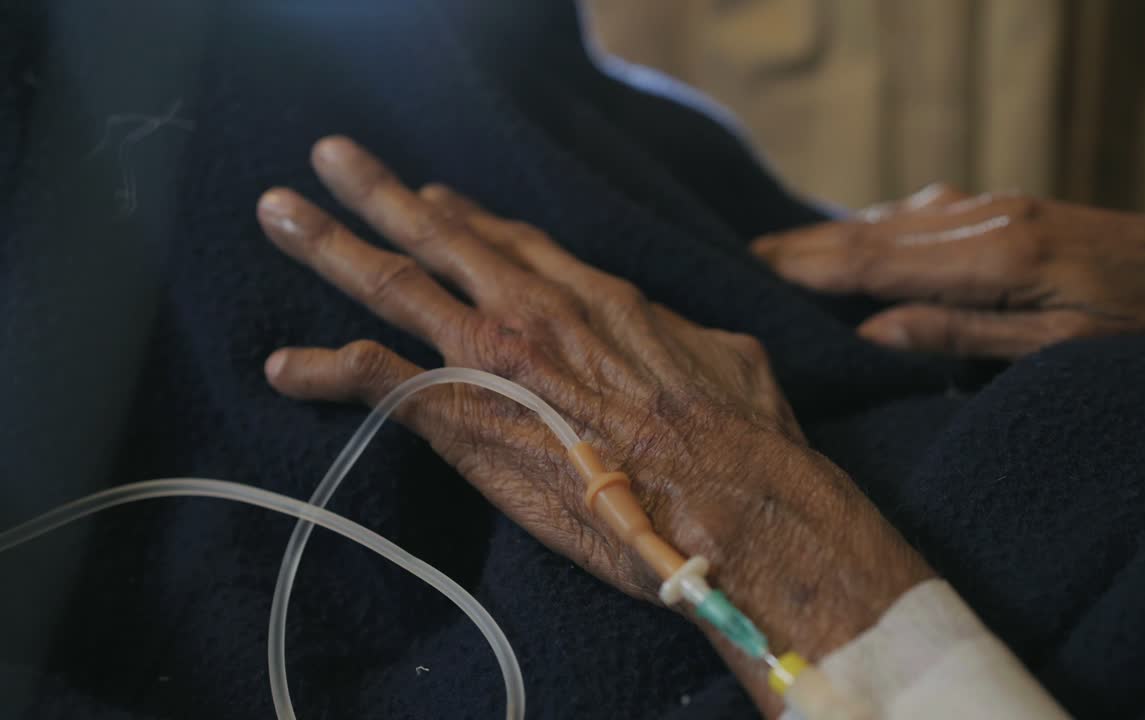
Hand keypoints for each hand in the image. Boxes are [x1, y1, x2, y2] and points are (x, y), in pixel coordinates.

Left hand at [257, 137, 931, 709]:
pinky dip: (325, 370)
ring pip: (397, 285)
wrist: (731, 503)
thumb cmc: (745, 442)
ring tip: (280, 213)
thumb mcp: (733, 361)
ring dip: (332, 247)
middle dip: (383, 196)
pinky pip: (378, 381)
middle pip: (444, 237)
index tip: (438, 197)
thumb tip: (687, 338)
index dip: (470, 218)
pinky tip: (284, 366)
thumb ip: (689, 340)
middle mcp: (537, 311)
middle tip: (332, 158)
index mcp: (599, 298)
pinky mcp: (468, 420)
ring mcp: (496, 359)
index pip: (516, 244)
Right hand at [753, 187, 1144, 357]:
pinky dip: (878, 231)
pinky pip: (924, 216)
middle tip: (730, 263)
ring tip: (774, 259)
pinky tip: (859, 242)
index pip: (870, 258)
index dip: (800, 267)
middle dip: (798, 248)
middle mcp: (987, 216)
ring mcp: (999, 207)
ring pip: (892, 219)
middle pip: (869, 231)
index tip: (739, 271)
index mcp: (995, 253)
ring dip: (831, 238)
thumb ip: (962, 335)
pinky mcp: (1013, 211)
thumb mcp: (1062, 351)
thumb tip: (869, 331)